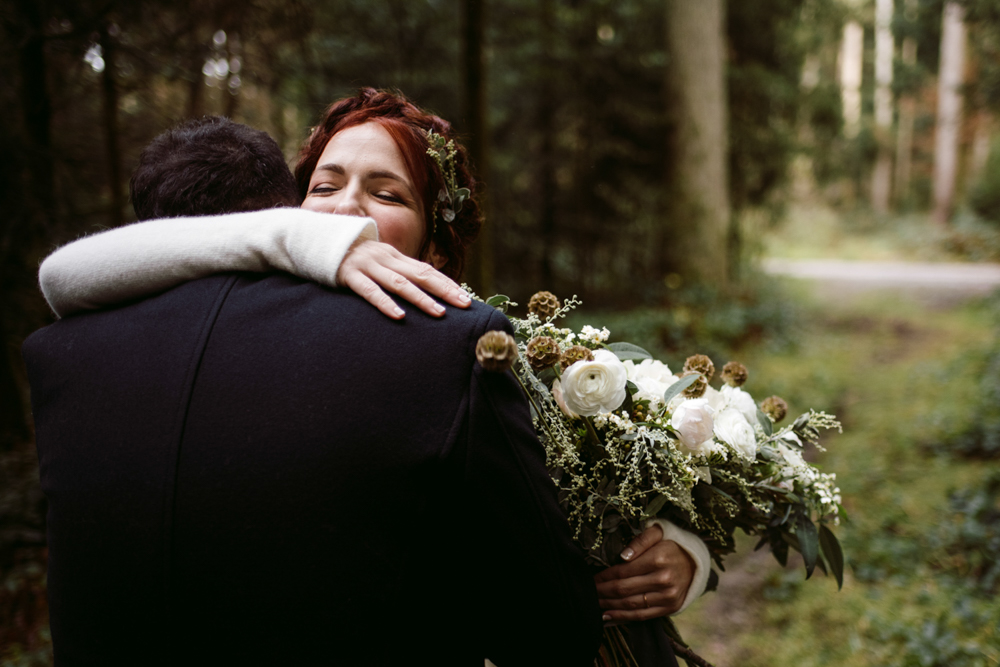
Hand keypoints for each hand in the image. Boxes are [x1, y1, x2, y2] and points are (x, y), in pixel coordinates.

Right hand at [337, 240, 470, 318]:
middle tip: (464, 305)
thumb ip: (395, 272)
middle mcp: (385, 258)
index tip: (465, 299)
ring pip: (399, 283)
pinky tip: (399, 316)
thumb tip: (419, 289)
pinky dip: (386, 303)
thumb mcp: (376, 261)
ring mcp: (367, 266)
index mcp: (394, 256)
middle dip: (444, 290)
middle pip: (420, 275)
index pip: (426, 270)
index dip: (447, 284)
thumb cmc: (350, 257)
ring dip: (421, 298)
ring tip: (438, 313)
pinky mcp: (349, 275)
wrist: (314, 239)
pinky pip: (370, 291)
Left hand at [593, 524, 694, 623]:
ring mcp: (667, 596)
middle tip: (588, 592)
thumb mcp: (658, 532)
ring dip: (609, 606)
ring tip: (594, 604)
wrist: (695, 563)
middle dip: (602, 592)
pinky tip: (608, 616)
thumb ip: (640, 540)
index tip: (592, 578)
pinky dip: (622, 618)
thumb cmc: (670, 546)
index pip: (623, 571)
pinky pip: (642, 616)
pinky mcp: (670, 608)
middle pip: (624, 589)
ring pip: (630, 604)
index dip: (604, 576)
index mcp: (658, 559)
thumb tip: (622, 556)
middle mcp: (664, 579)